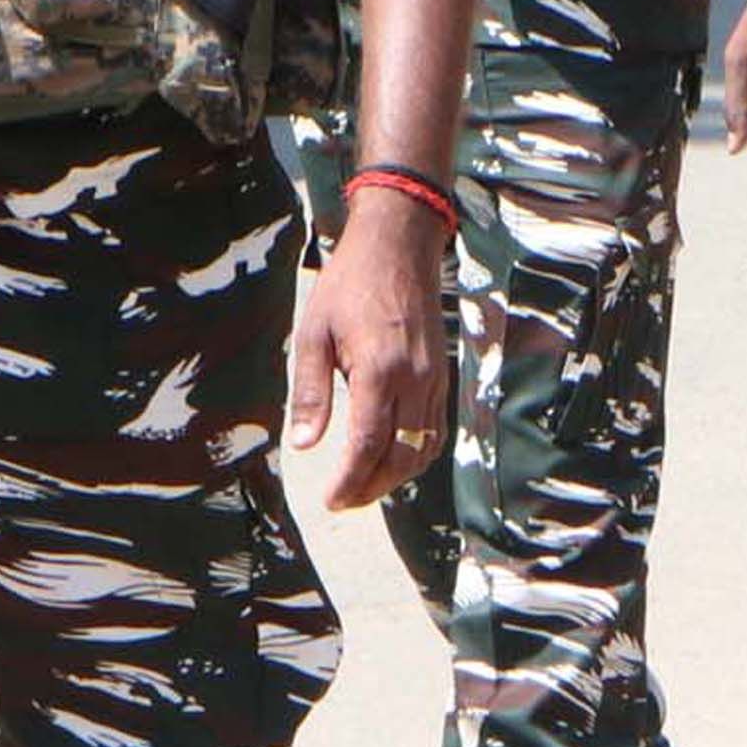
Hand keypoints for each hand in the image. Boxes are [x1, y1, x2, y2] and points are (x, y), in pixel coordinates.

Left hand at [285, 185, 453, 511]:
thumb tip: (304, 445)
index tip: (330, 499)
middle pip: (401, 457)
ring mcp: (434, 380)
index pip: (368, 445)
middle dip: (371, 488)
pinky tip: (393, 460)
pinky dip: (417, 456)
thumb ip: (310, 392)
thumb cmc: (349, 284)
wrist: (399, 246)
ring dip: (395, 477)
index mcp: (379, 370)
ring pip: (423, 449)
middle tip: (342, 500)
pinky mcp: (443, 376)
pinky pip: (436, 431)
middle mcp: (414, 381)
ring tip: (364, 487)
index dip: (350, 481)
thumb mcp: (314, 333)